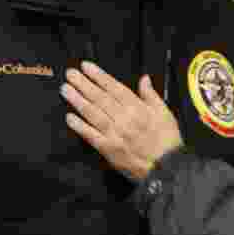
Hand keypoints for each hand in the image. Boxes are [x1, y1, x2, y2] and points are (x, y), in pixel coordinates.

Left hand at [61, 61, 183, 180]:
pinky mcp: (109, 150)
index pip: (114, 88)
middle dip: (83, 84)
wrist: (166, 168)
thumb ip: (151, 95)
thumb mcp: (165, 113)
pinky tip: (69, 117)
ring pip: (93, 114)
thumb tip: (144, 78)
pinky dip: (80, 126)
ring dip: (78, 101)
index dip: (99, 76)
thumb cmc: (167, 140)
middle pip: (100, 98)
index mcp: (138, 108)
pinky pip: (91, 136)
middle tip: (70, 73)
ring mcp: (115, 134)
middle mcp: (124, 119)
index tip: (86, 66)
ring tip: (65, 89)